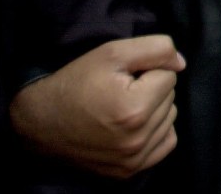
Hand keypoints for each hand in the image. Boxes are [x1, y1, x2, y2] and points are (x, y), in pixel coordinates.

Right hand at [9, 35, 183, 178]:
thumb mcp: (113, 52)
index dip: (147, 70)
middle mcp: (137, 139)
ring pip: (169, 118)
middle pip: (170, 97)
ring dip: (154, 108)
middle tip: (119, 90)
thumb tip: (181, 63)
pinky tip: (133, 124)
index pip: (170, 75)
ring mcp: (133, 159)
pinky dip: (156, 131)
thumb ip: (156, 49)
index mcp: (135, 109)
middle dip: (150, 88)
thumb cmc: (75, 83)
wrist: (40, 121)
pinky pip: (165, 143)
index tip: (122, 76)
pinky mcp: (128, 171)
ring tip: (122, 106)